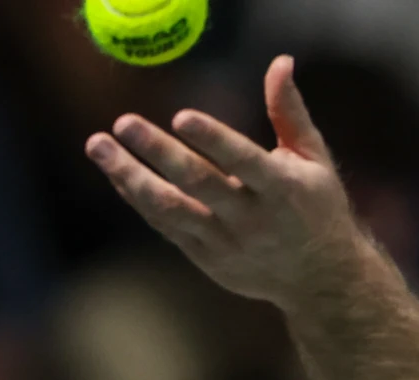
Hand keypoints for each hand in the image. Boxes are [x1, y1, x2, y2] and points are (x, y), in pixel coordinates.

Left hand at [84, 55, 362, 305]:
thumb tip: (280, 62)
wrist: (320, 279)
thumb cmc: (317, 208)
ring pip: (170, 209)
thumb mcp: (314, 160)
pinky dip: (137, 198)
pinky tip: (117, 172)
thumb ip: (290, 112)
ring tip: (98, 145)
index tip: (181, 115)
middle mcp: (252, 219)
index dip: (213, 139)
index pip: (244, 161)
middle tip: (123, 122)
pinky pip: (165, 225)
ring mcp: (226, 242)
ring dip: (130, 176)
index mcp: (283, 190)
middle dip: (158, 152)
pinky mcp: (207, 258)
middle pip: (198, 184)